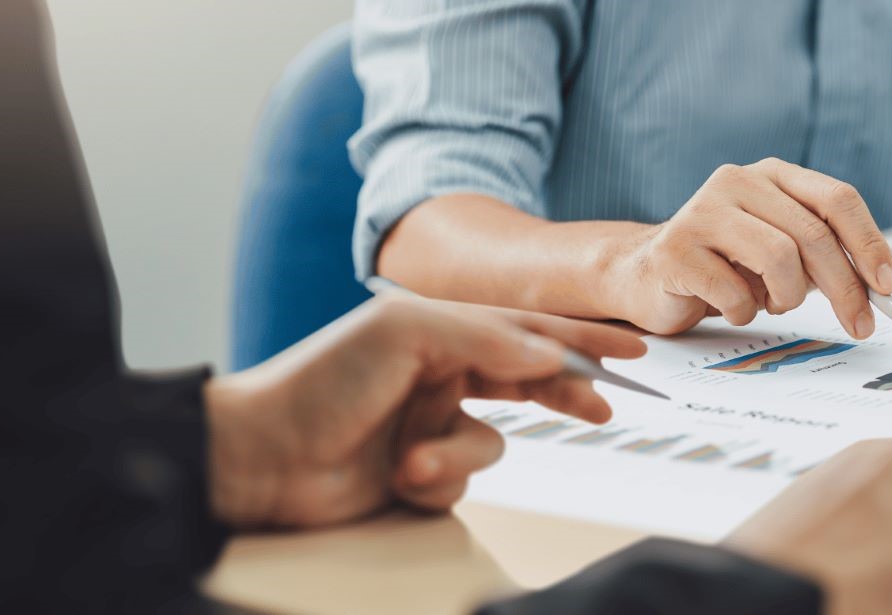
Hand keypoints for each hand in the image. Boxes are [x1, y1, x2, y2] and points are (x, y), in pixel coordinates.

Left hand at [204, 295, 646, 528]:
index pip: (527, 328)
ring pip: (492, 443)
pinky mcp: (421, 472)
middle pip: (527, 382)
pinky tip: (400, 476)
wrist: (262, 457)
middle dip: (559, 396)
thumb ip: (488, 338)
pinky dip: (435, 481)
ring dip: (456, 454)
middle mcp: (441, 373)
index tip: (629, 349)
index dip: (582, 338)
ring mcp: (432, 423)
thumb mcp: (407, 334)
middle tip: (598, 408)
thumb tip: (549, 352)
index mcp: (440, 328)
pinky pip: (463, 481)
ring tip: (412, 458)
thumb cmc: (319, 383)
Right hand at [598, 158, 891, 337]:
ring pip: (779, 259)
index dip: (869, 243)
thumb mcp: (781, 250)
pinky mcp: (676, 249)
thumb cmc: (723, 264)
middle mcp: (738, 182)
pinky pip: (735, 293)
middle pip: (813, 236)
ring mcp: (703, 211)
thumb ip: (825, 256)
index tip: (887, 286)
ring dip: (787, 297)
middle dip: (845, 289)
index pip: (836, 199)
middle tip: (860, 324)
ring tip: (771, 303)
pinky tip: (731, 307)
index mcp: (771, 175)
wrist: (645, 274)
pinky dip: (744, 311)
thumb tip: (878, 288)